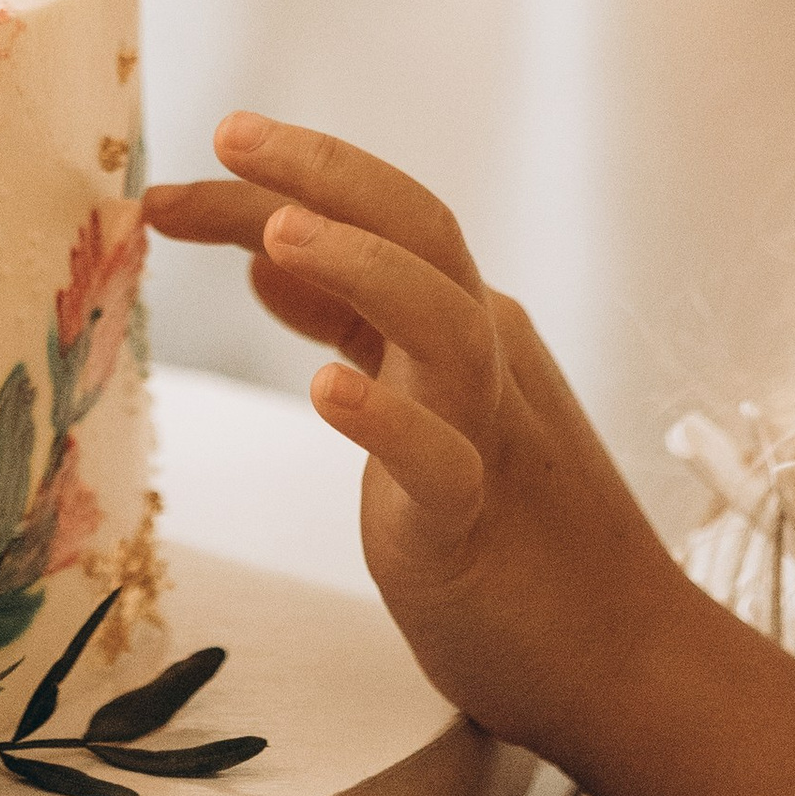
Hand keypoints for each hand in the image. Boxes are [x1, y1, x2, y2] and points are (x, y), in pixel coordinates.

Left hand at [146, 112, 684, 762]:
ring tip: (277, 234)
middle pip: (420, 229)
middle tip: (230, 134)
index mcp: (465, 324)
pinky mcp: (476, 525)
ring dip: (363, 268)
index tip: (171, 189)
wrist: (623, 661)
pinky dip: (388, 421)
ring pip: (442, 322)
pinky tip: (328, 389)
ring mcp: (490, 434)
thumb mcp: (421, 403)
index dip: (273, 190)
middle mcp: (484, 358)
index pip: (374, 222)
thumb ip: (355, 328)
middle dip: (327, 172)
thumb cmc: (514, 534)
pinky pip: (439, 461)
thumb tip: (270, 258)